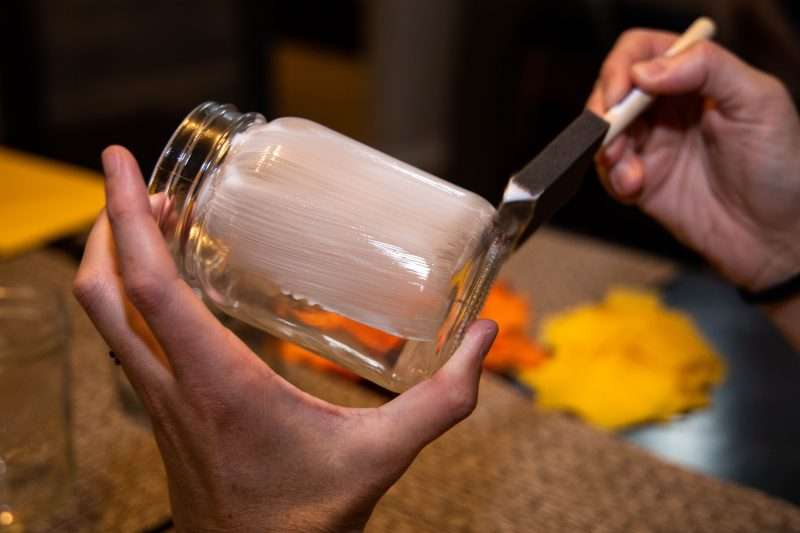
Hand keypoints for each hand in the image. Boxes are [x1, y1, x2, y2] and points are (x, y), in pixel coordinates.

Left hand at [74, 146, 497, 532]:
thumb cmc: (304, 520)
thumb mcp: (382, 456)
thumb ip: (440, 400)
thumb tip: (482, 341)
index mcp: (217, 385)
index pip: (149, 287)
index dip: (127, 217)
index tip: (122, 164)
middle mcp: (172, 387)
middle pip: (104, 291)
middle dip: (109, 224)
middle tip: (143, 183)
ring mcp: (159, 403)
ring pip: (105, 318)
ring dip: (117, 259)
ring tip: (157, 220)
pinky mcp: (164, 414)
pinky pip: (128, 342)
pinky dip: (134, 297)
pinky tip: (175, 288)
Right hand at [587, 30, 799, 290]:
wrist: (771, 237)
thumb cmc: (781, 168)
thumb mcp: (758, 103)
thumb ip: (708, 69)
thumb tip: (646, 71)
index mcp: (697, 77)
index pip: (644, 50)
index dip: (623, 65)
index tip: (622, 93)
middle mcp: (669, 107)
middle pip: (613, 88)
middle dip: (604, 109)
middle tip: (609, 132)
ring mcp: (653, 144)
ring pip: (604, 130)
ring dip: (606, 147)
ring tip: (626, 168)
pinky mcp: (640, 180)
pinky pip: (608, 171)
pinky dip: (612, 177)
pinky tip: (634, 186)